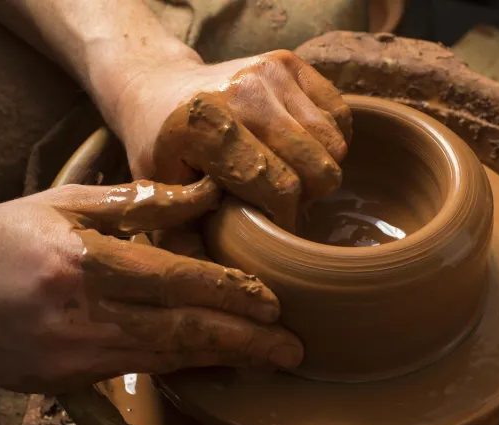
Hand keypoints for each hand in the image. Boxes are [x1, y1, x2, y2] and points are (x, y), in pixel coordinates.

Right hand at [0, 179, 301, 392]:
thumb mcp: (62, 204)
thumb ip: (137, 203)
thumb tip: (204, 193)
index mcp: (83, 260)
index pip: (176, 279)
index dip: (230, 292)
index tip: (273, 303)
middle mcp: (83, 313)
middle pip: (182, 331)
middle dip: (245, 342)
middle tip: (292, 349)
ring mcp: (75, 355)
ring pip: (168, 359)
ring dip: (223, 361)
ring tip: (268, 361)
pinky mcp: (68, 380)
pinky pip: (140, 372)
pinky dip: (183, 368)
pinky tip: (214, 364)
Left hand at [113, 50, 351, 230]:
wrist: (157, 87)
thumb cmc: (160, 151)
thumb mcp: (160, 199)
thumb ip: (187, 242)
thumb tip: (225, 288)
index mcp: (205, 127)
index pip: (279, 187)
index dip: (286, 219)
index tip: (276, 229)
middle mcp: (242, 91)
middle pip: (316, 167)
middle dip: (307, 197)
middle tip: (281, 203)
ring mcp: (270, 71)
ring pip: (335, 144)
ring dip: (320, 170)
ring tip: (288, 175)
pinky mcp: (290, 62)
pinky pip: (340, 116)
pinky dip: (332, 141)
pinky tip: (301, 150)